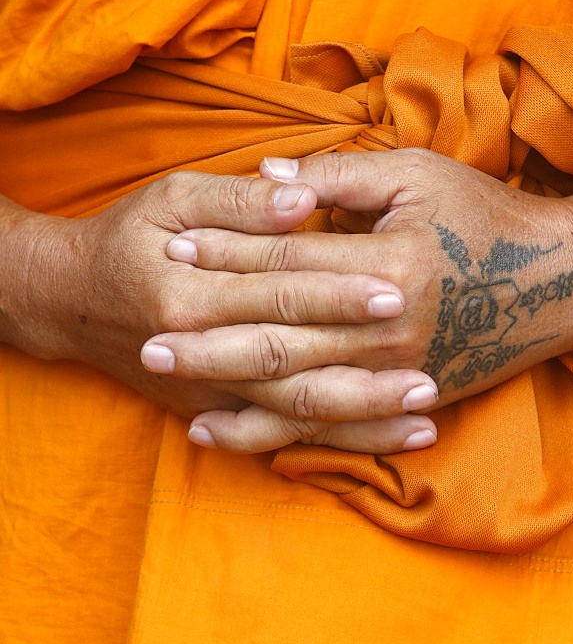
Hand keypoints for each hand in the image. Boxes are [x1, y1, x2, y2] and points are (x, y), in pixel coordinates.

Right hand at [0, 173, 438, 451]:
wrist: (71, 301)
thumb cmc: (127, 239)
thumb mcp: (172, 199)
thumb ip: (238, 202)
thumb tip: (297, 198)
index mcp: (192, 291)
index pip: (280, 290)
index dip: (338, 292)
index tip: (398, 291)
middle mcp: (203, 352)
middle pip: (297, 367)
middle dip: (366, 378)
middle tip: (430, 381)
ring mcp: (208, 392)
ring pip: (294, 416)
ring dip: (360, 423)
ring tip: (424, 424)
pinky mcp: (213, 412)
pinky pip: (278, 437)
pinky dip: (327, 444)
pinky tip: (377, 445)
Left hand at [154, 149, 572, 429]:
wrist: (557, 281)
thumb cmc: (482, 217)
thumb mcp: (417, 175)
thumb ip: (339, 176)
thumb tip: (267, 176)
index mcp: (386, 266)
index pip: (288, 260)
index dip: (228, 251)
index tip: (172, 246)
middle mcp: (386, 331)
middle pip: (279, 337)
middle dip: (210, 340)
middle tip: (148, 343)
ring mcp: (394, 373)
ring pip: (296, 394)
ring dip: (233, 397)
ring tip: (178, 400)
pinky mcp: (402, 398)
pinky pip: (328, 426)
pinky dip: (275, 434)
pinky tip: (228, 433)